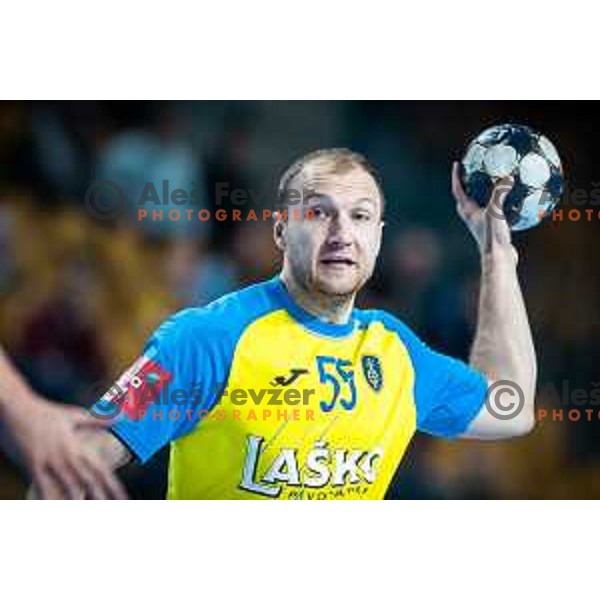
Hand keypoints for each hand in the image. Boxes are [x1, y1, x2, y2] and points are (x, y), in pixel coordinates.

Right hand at [6, 394, 126, 499]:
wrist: (16, 408)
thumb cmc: (46, 412)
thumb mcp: (74, 415)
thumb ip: (99, 420)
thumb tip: (122, 417)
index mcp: (78, 447)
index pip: (100, 470)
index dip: (113, 485)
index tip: (123, 498)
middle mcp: (66, 456)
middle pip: (89, 481)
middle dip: (102, 497)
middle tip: (116, 508)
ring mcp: (49, 461)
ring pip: (67, 487)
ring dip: (78, 502)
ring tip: (91, 512)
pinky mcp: (31, 465)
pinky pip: (42, 487)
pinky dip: (49, 500)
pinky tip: (56, 508)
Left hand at [451, 161, 517, 261]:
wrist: (499, 259)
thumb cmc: (492, 236)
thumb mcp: (496, 211)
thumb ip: (500, 194)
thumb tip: (507, 178)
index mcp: (468, 211)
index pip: (458, 190)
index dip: (456, 176)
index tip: (457, 164)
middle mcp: (472, 217)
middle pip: (465, 198)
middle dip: (466, 185)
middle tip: (472, 172)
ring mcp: (481, 224)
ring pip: (479, 205)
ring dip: (482, 194)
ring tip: (491, 183)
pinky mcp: (492, 229)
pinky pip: (494, 212)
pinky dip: (500, 204)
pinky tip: (514, 200)